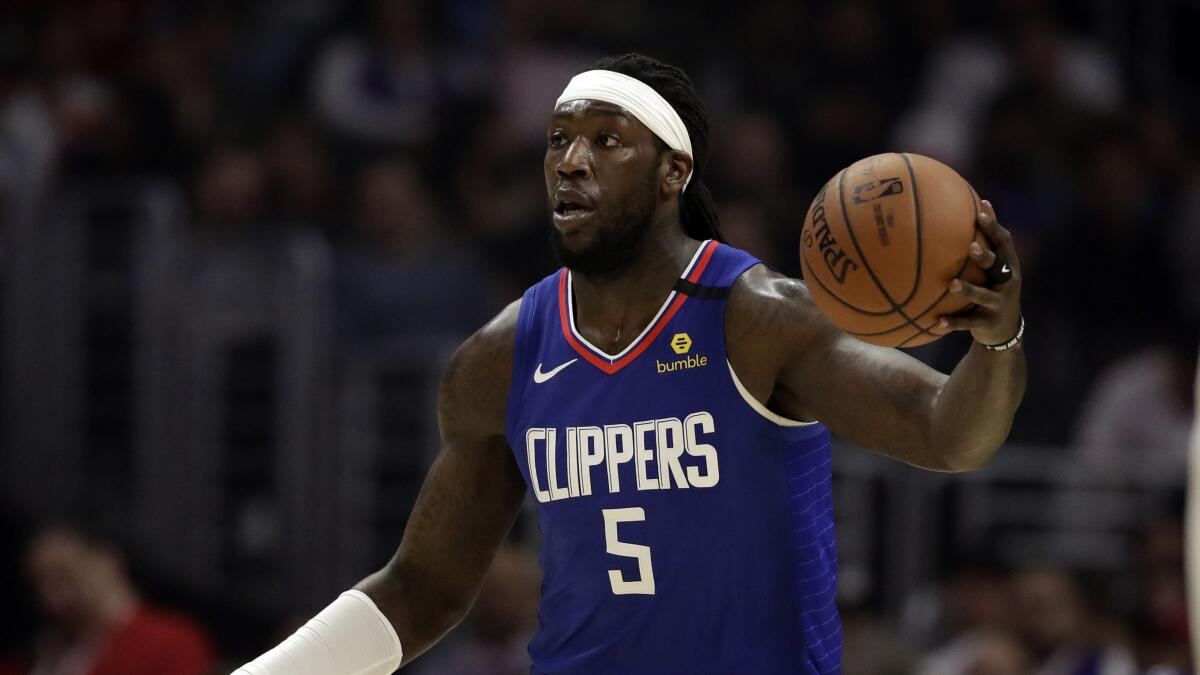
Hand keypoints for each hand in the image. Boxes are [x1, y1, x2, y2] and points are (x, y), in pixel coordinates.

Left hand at [933, 200, 1022, 345]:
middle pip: (998, 267)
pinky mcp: (988, 323)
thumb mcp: (995, 268)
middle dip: (986, 257)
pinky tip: (936, 321)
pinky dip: (953, 322)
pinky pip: (968, 323)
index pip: (1004, 243)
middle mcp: (1007, 283)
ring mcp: (999, 304)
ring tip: (951, 284)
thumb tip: (975, 205)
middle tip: (971, 247)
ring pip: (983, 296)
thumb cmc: (994, 289)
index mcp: (1008, 266)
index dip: (994, 227)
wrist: (1005, 330)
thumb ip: (985, 244)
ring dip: (968, 290)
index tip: (981, 211)